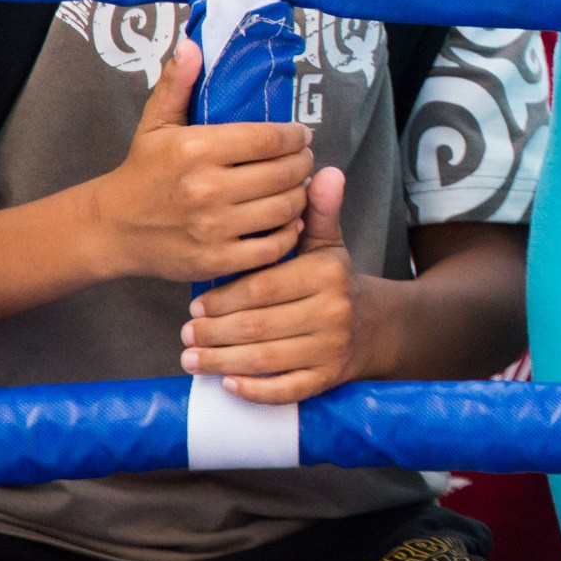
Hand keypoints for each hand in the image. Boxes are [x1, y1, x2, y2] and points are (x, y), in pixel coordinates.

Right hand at [85, 41, 312, 283]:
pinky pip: (275, 245)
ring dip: (299, 195)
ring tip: (294, 186)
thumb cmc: (144, 170)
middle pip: (285, 173)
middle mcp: (206, 189)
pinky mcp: (216, 260)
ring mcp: (212, 228)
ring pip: (286, 208)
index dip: (295, 136)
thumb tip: (193, 44)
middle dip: (302, 163)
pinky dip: (290, 231)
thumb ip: (177, 83)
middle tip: (301, 160)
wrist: (113, 229)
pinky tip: (285, 219)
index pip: (270, 138)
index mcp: (195, 149)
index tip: (300, 135)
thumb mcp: (156, 123)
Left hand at [180, 168, 379, 403]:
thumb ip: (319, 211)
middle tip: (185, 335)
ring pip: (266, 359)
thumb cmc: (334, 281)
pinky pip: (285, 389)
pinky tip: (226, 383)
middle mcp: (332, 311)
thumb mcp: (327, 244)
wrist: (374, 326)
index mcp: (326, 274)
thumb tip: (324, 171)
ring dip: (222, 362)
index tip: (194, 306)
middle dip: (215, 334)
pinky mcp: (327, 379)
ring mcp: (331, 348)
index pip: (263, 287)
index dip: (224, 299)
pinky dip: (253, 389)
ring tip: (192, 359)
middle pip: (259, 326)